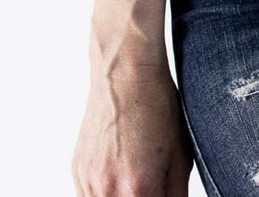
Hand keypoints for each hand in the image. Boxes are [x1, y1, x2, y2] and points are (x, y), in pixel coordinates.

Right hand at [71, 56, 191, 196]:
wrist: (126, 73)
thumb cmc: (158, 106)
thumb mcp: (181, 154)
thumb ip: (177, 194)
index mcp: (138, 187)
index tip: (160, 191)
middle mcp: (108, 189)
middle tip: (151, 186)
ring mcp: (88, 181)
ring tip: (134, 177)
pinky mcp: (77, 171)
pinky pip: (89, 196)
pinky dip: (105, 194)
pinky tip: (120, 174)